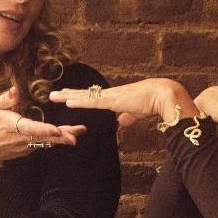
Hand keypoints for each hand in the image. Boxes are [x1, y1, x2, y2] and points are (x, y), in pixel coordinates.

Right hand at [0, 87, 86, 167]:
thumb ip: (4, 99)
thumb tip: (16, 89)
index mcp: (12, 126)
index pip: (32, 129)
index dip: (45, 130)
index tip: (57, 130)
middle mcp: (21, 139)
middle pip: (45, 138)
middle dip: (63, 135)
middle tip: (78, 133)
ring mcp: (24, 147)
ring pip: (46, 142)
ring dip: (62, 137)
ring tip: (78, 131)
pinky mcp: (25, 150)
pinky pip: (41, 143)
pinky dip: (52, 139)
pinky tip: (64, 134)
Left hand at [49, 78, 195, 126]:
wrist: (163, 95)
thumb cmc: (152, 102)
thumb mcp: (136, 112)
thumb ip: (126, 118)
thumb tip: (120, 123)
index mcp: (115, 97)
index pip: (93, 96)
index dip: (80, 97)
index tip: (69, 96)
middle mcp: (110, 94)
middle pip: (85, 94)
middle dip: (69, 95)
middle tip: (54, 94)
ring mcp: (111, 96)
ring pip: (85, 96)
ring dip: (69, 96)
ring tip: (54, 96)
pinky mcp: (114, 100)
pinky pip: (93, 101)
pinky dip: (80, 101)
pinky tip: (69, 101)